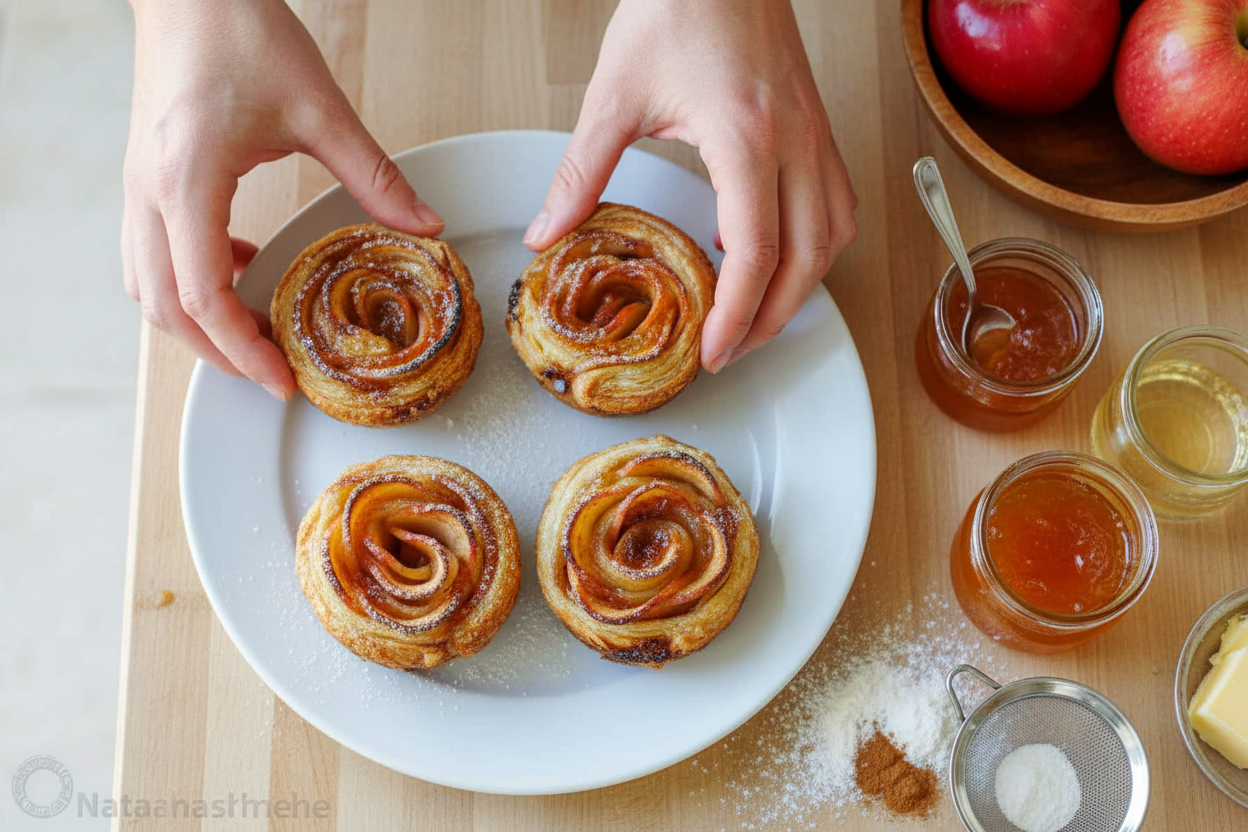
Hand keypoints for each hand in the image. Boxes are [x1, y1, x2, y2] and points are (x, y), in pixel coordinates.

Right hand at [123, 0, 443, 398]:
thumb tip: (426, 227)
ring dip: (196, 323)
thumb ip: (374, 177)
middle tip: (274, 372)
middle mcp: (148, 192)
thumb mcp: (320, 110)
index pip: (202, 296)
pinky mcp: (141, 175)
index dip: (241, 350)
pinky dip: (187, 280)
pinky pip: (150, 253)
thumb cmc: (240, 30)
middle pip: (166, 309)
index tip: (282, 380)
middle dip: (218, 353)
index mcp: (187, 180)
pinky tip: (239, 263)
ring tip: (256, 331)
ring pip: (147, 287)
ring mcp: (136, 185)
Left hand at [524, 0, 856, 372]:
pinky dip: (814, 245)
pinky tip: (775, 253)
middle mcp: (795, 144)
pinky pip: (837, 204)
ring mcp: (816, 135)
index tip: (712, 352)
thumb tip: (546, 233)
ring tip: (757, 317)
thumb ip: (580, 172)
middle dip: (771, 320)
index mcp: (746, 141)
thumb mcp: (614, 94)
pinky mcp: (818, 126)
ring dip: (802, 287)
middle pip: (805, 262)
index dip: (737, 315)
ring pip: (833, 237)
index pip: (755, 254)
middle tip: (730, 352)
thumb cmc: (677, 7)